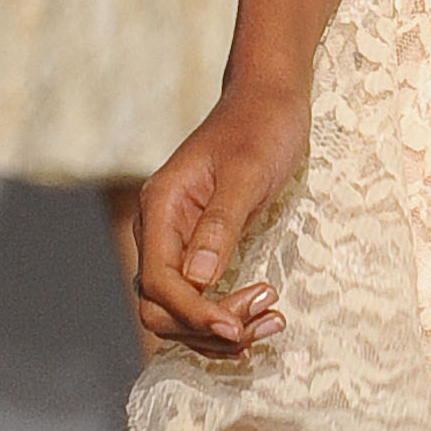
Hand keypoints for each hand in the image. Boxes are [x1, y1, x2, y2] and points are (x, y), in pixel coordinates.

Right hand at [132, 79, 309, 353]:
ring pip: (177, 311)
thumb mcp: (248, 173)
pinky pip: (199, 299)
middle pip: (159, 307)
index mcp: (161, 208)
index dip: (194, 313)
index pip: (158, 282)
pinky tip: (260, 320)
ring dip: (219, 330)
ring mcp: (177, 241)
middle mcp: (159, 229)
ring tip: (271, 322)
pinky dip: (225, 318)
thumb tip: (197, 280)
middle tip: (265, 317)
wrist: (270, 100)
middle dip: (206, 326)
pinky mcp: (199, 250)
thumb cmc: (262, 128)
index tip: (237, 327)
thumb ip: (221, 224)